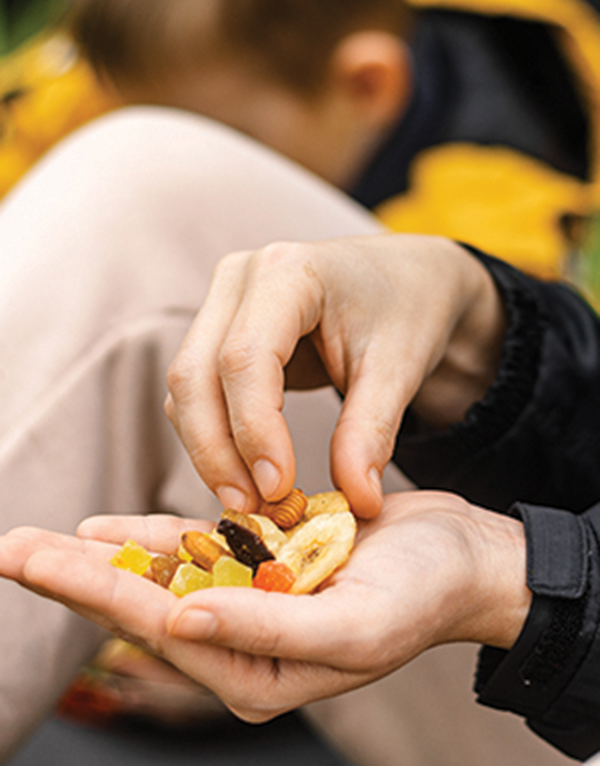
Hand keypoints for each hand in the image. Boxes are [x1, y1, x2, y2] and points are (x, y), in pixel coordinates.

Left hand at [0, 493, 529, 722]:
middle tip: (12, 551)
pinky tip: (106, 529)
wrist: (459, 557)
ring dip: (101, 558)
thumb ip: (265, 629)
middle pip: (142, 606)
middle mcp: (244, 643)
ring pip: (160, 577)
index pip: (156, 629)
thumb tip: (176, 622)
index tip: (31, 560)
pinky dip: (151, 539)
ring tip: (38, 544)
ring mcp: (251, 600)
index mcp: (257, 673)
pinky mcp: (263, 562)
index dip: (89, 592)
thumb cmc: (419, 596)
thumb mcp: (349, 625)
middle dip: (74, 578)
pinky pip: (197, 551)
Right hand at [165, 235, 505, 516]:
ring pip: (186, 387)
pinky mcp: (220, 329)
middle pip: (195, 372)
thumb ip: (371, 432)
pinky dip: (214, 436)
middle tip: (252, 510)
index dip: (253, 429)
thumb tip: (357, 503)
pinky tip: (248, 473)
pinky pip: (198, 390)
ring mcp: (223, 301)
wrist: (408, 279)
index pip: (245, 357)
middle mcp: (240, 277)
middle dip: (216, 449)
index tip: (277, 489)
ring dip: (210, 449)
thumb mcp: (399, 368)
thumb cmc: (407, 310)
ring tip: (253, 502)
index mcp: (288, 271)